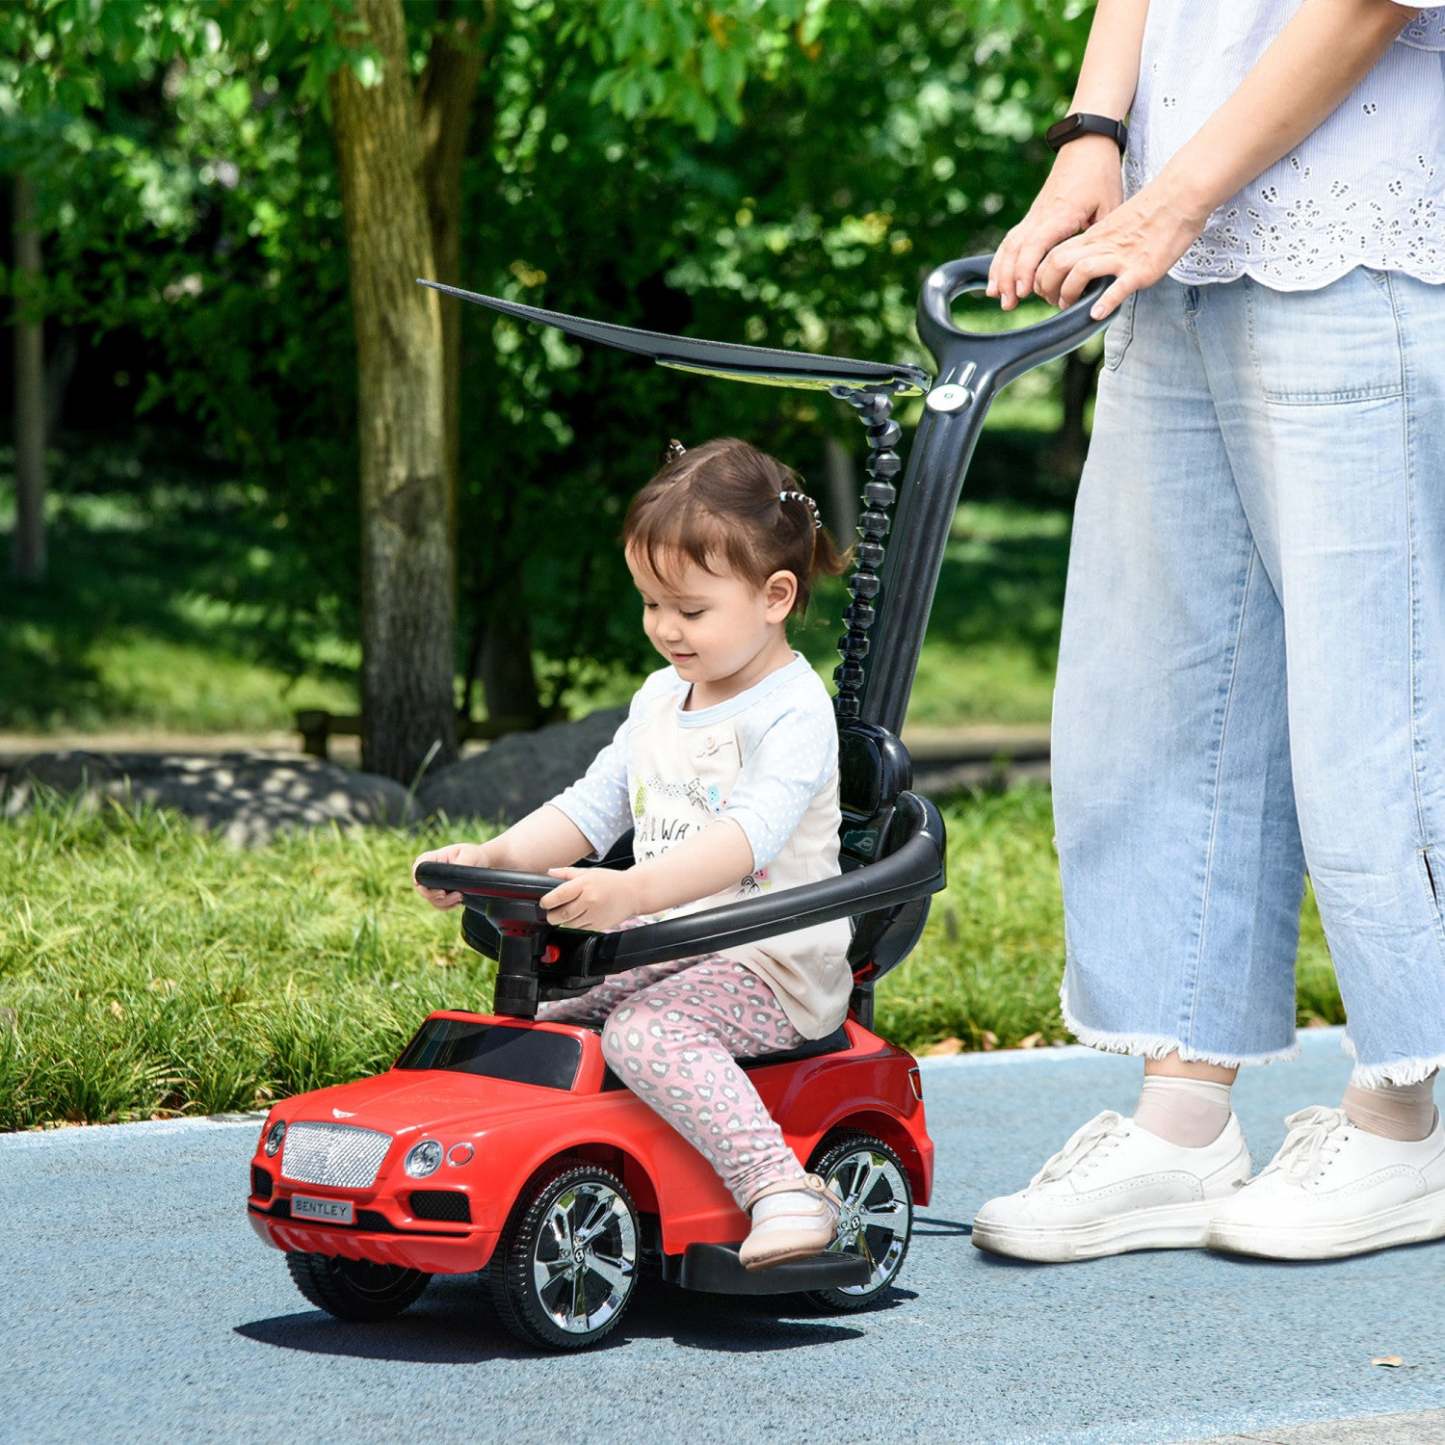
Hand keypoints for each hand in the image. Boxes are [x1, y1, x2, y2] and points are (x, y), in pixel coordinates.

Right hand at [412, 841, 495, 909]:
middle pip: (423, 890)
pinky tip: (459, 901)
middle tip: (457, 895)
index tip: (440, 890)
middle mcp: (428, 874)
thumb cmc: (472, 854)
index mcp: (430, 859)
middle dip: (438, 897)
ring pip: (432, 900)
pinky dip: (449, 906)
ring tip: (461, 896)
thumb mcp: (469, 854)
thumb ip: (460, 864)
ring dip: (446, 903)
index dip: (421, 883)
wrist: (481, 862)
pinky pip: (440, 905)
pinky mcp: (441, 895)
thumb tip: (454, 876)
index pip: (417, 871)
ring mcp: (433, 886)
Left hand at [539, 866, 639, 931]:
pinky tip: (579, 917)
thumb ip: (567, 873)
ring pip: (569, 925)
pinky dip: (575, 925)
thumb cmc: (611, 881)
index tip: (544, 902)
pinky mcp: (599, 926)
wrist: (634, 892)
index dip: (547, 901)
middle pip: (562, 914)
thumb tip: (549, 872)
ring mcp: (595, 915)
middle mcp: (589, 901)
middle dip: (551, 915)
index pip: (559, 896)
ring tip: (566, 913)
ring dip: (563, 921)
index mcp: (585, 885)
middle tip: (551, 912)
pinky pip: (580, 929)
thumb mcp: (589, 872)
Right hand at [988, 136, 1122, 311]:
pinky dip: (1001, 261)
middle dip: (1008, 279)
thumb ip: (1102, 238)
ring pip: (1008, 246)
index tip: (1024, 291)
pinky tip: (996, 279)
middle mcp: (1040, 216)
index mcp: (1060, 215)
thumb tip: (1098, 269)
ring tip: (997, 297)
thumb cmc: (1101, 173)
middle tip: (1008, 304)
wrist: (1086, 144)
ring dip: (1000, 273)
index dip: (1027, 270)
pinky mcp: (1032, 216)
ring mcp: (1033, 216)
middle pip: (1015, 250)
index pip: (1034, 245)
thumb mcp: (1111, 205)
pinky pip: (1010, 241)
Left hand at [1031, 172, 1210, 319]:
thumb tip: (1088, 266)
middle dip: (1048, 287)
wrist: (1181, 196)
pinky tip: (1097, 314)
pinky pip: (1118, 287)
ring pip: (1080, 272)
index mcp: (1094, 236)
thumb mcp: (1115, 225)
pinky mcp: (1141, 268)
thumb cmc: (1153, 211)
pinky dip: (1105, 302)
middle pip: (1058, 263)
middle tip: (1055, 302)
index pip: (1054, 254)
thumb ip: (1100, 244)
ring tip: (1071, 307)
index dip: (1043, 275)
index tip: (1047, 290)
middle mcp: (1102, 246)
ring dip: (1069, 294)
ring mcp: (1121, 257)